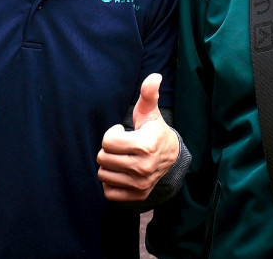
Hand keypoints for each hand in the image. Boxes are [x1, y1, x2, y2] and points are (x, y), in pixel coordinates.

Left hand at [97, 73, 179, 201]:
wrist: (170, 157)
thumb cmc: (154, 131)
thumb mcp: (150, 112)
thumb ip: (149, 94)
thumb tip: (154, 76)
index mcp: (145, 146)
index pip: (107, 142)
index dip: (112, 134)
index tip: (122, 132)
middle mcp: (143, 168)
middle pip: (102, 158)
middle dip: (109, 149)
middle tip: (122, 146)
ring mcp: (140, 184)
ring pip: (103, 175)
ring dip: (109, 165)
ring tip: (122, 158)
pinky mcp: (136, 196)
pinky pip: (108, 192)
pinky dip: (111, 183)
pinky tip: (121, 172)